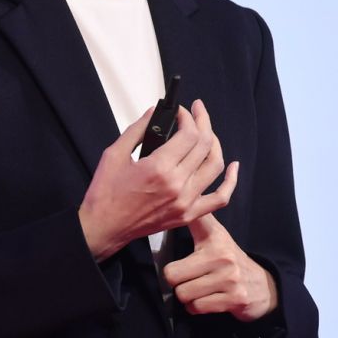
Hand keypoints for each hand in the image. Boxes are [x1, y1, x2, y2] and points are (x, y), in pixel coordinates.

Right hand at [78, 100, 239, 261]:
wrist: (105, 226)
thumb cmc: (106, 193)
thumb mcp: (113, 154)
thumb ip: (137, 130)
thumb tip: (154, 113)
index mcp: (158, 169)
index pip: (188, 134)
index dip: (188, 116)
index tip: (181, 111)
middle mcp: (177, 185)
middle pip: (204, 145)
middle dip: (202, 122)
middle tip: (197, 112)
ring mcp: (186, 201)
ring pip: (215, 166)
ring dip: (215, 144)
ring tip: (207, 133)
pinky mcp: (189, 214)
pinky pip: (220, 197)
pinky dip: (230, 181)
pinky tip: (232, 167)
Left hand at [163, 212, 278, 321]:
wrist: (264, 286)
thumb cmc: (229, 260)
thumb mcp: (216, 236)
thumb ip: (198, 220)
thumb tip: (179, 203)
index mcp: (214, 239)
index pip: (190, 227)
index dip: (178, 229)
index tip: (168, 242)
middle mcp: (223, 257)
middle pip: (172, 275)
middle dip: (175, 280)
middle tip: (186, 278)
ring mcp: (230, 279)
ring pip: (183, 294)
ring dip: (186, 296)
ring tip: (198, 289)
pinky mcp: (235, 299)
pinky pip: (197, 308)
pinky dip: (195, 307)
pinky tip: (206, 300)